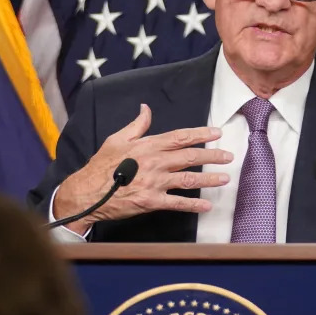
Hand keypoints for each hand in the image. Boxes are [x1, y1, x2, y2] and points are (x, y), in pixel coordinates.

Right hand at [53, 104, 232, 232]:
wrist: (86, 192)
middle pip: (190, 157)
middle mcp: (155, 162)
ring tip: (225, 178)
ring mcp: (154, 182)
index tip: (217, 133)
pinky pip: (177, 203)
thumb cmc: (101, 166)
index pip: (180, 137)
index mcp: (148, 146)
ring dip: (209, 178)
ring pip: (189, 179)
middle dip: (212, 155)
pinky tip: (207, 205)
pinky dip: (194, 205)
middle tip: (228, 156)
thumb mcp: (117, 139)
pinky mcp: (151, 201)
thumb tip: (146, 109)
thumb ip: (137, 126)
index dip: (201, 134)